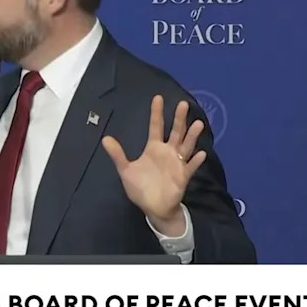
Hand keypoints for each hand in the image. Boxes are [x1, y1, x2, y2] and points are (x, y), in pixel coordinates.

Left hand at [102, 95, 206, 228]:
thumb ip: (118, 155)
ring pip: (186, 146)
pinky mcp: (183, 176)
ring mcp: (177, 163)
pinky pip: (190, 167)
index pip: (156, 127)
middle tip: (183, 104)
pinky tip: (200, 154)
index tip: (158, 98)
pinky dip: (195, 161)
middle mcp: (167, 152)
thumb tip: (105, 138)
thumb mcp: (126, 171)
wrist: (153, 208)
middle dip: (179, 119)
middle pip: (175, 132)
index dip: (156, 113)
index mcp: (154, 148)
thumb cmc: (140, 188)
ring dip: (192, 136)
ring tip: (197, 124)